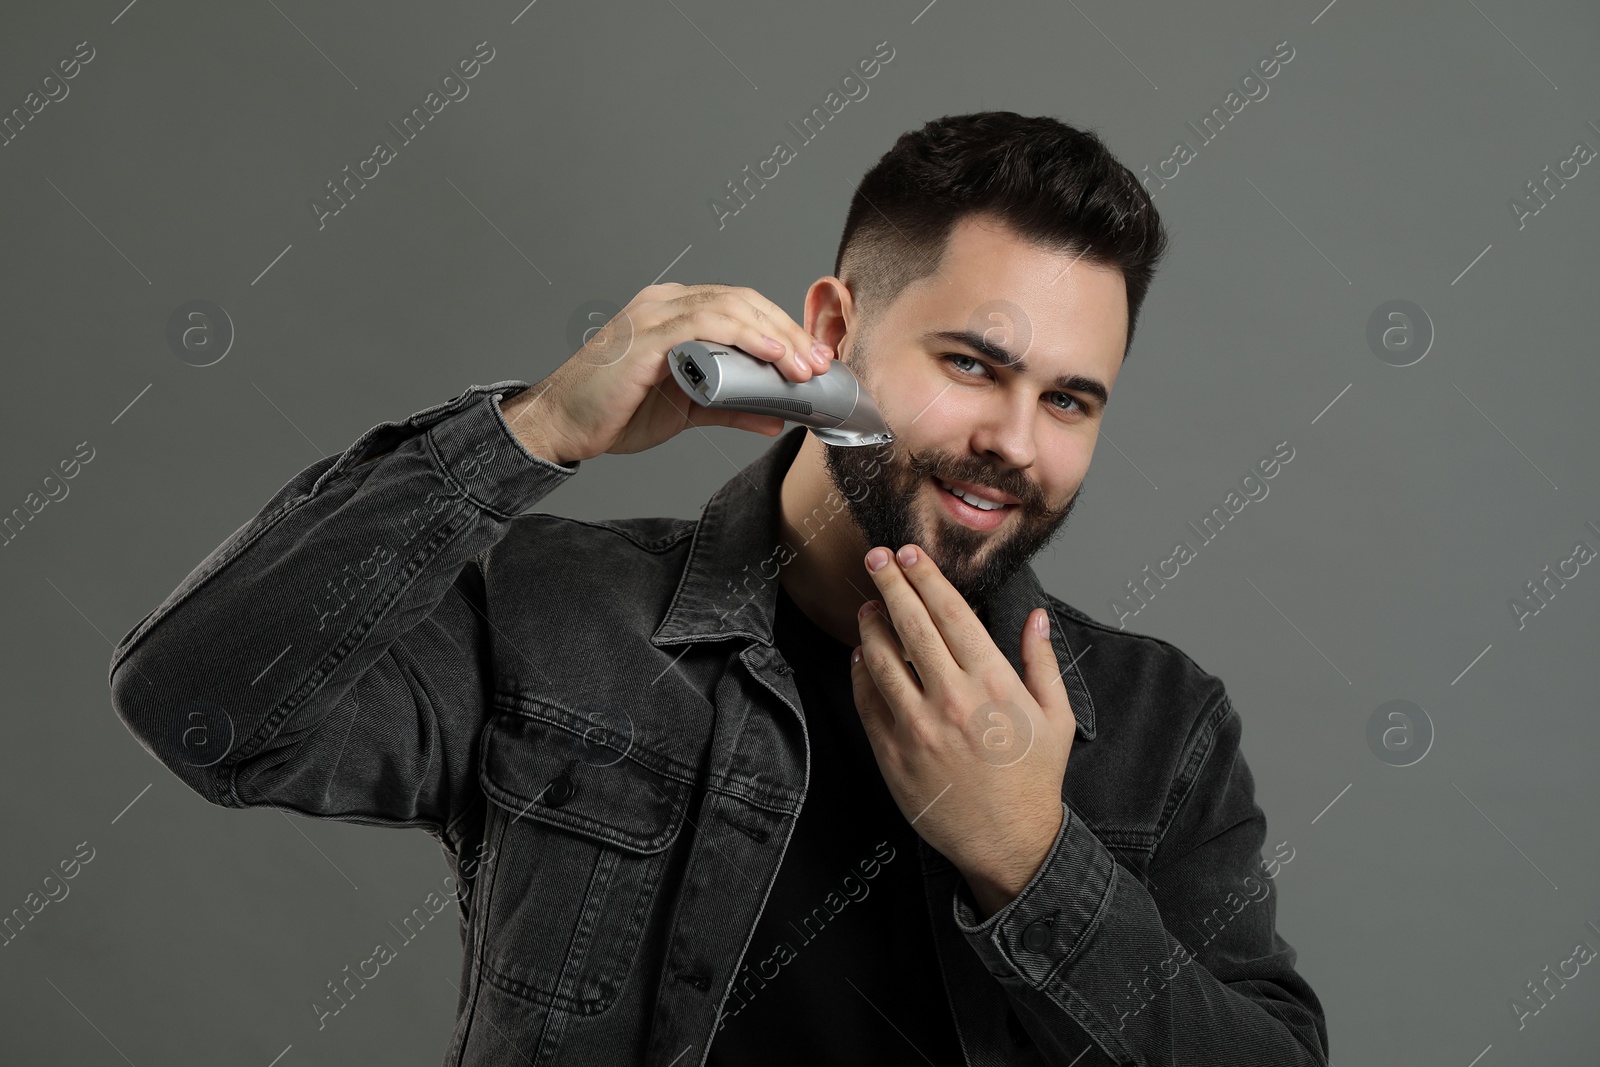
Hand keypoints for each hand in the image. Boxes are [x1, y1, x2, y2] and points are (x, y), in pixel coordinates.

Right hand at [498, 283, 831, 464]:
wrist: (562, 425)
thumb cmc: (614, 412)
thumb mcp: (687, 408)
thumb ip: (732, 407)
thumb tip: (776, 418)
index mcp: (674, 312)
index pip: (741, 306)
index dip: (783, 328)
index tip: (814, 360)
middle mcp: (665, 303)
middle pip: (743, 302)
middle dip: (788, 333)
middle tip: (818, 366)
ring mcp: (654, 315)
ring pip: (730, 308)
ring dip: (774, 337)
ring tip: (802, 368)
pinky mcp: (646, 336)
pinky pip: (705, 324)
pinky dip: (744, 337)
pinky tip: (770, 356)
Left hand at [849, 543, 1075, 917]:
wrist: (1009, 843)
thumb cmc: (1034, 781)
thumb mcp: (1056, 718)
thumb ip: (1042, 663)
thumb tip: (1036, 618)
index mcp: (993, 684)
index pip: (951, 615)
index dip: (926, 579)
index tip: (910, 556)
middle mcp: (952, 699)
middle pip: (911, 626)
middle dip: (890, 585)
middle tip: (876, 558)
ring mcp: (918, 727)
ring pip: (881, 660)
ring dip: (870, 625)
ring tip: (866, 605)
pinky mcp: (893, 754)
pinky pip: (868, 701)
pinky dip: (860, 672)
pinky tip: (860, 655)